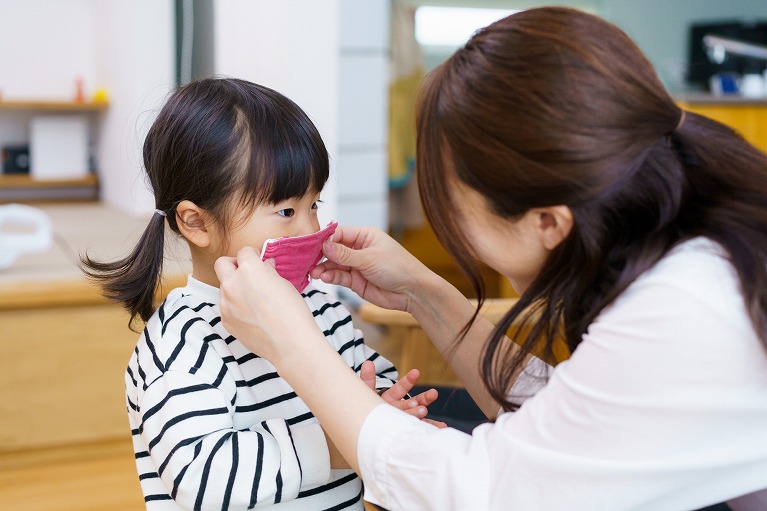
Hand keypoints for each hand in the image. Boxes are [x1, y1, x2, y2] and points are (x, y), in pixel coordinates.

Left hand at [215, 248, 318, 360]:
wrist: (291, 342)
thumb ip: (268, 272)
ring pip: (224, 287)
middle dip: (233, 265)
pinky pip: (226, 307)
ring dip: (235, 288)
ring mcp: (226, 304)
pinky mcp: (226, 321)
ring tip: (255, 301)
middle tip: (247, 273)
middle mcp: (232, 284)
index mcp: (249, 270)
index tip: (259, 261)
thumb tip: (264, 266)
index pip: (243, 252)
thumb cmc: (293, 312)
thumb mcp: (284, 284)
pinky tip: (253, 315)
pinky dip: (236, 306)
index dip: (253, 255)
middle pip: (222, 264)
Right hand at [310, 226, 433, 313]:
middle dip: (321, 255)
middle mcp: (359, 249)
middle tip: (307, 260)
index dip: (325, 239)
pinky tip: (324, 277)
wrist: (412, 292)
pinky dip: (331, 277)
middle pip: (334, 250)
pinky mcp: (356, 281)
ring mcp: (357, 266)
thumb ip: (345, 254)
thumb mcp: (369, 258)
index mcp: (365, 236)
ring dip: (323, 268)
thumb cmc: (398, 267)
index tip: (311, 244)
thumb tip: (324, 245)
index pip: (339, 234)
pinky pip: (339, 277)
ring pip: (334, 265)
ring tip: (314, 272)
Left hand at [359, 361, 446, 427]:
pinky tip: (441, 429)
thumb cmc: (366, 405)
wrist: (365, 424)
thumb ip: (368, 379)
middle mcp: (401, 407)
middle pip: (413, 401)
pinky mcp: (406, 429)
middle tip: (432, 394)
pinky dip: (430, 429)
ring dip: (427, 416)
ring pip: (418, 415)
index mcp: (391, 396)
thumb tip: (367, 363)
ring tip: (438, 418)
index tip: (416, 372)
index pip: (401, 387)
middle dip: (422, 399)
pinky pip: (418, 429)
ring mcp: (404, 418)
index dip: (409, 380)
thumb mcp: (365, 392)